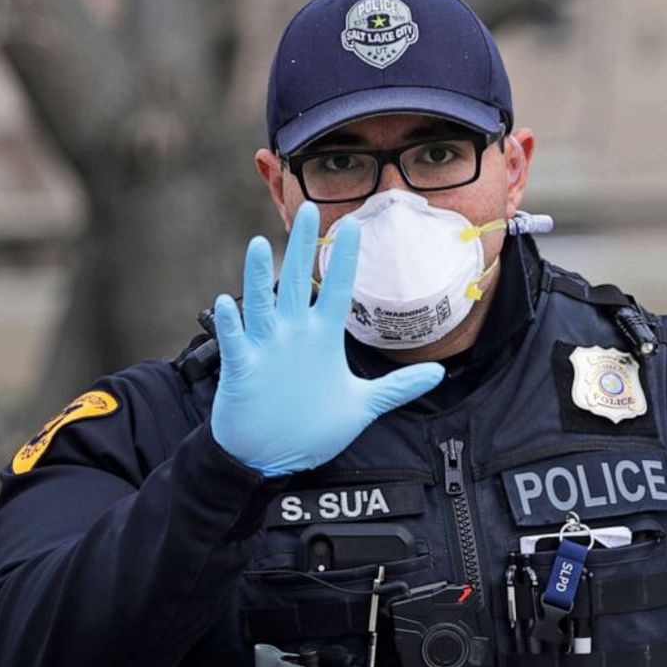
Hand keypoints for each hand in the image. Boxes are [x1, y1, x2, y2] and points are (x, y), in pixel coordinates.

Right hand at [210, 202, 443, 475]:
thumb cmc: (312, 427)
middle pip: (297, 282)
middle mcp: (293, 334)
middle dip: (302, 248)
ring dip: (258, 277)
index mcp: (321, 337)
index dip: (346, 259)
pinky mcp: (242, 369)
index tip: (355, 225)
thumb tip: (438, 373)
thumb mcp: (361, 406)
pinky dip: (231, 324)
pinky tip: (228, 303)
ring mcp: (266, 349)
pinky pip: (235, 341)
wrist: (271, 456)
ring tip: (258, 245)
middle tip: (307, 209)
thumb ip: (397, 388)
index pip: (337, 290)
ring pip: (261, 305)